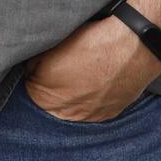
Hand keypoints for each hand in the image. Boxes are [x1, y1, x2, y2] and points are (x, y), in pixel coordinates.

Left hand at [23, 16, 160, 122]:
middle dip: (50, 87)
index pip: (28, 87)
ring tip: (80, 75)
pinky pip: (91, 110)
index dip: (34, 73)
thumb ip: (35, 63)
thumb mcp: (50, 47)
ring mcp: (88, 116)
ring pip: (70, 109)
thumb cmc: (89, 43)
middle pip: (48, 102)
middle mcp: (65, 112)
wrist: (131, 48)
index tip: (41, 63)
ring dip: (70, 95)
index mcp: (44, 95)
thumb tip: (31, 68)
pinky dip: (89, 99)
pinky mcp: (108, 115)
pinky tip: (93, 83)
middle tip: (61, 68)